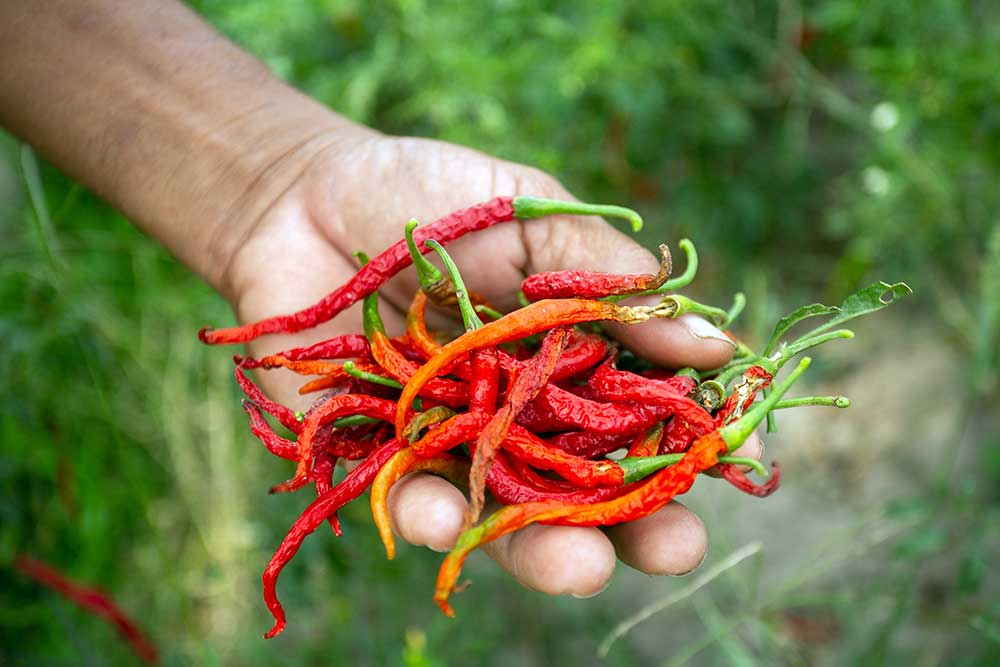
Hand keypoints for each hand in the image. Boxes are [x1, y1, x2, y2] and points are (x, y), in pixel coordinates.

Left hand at [223, 132, 761, 596]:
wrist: (307, 197)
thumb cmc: (433, 196)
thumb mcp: (534, 215)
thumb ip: (609, 279)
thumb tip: (714, 341)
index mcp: (574, 357)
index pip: (647, 415)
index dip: (692, 441)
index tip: (737, 457)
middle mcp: (523, 412)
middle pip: (588, 486)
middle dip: (636, 525)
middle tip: (676, 550)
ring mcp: (455, 440)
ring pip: (507, 512)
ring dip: (545, 549)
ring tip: (579, 567)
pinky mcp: (381, 455)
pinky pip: (410, 497)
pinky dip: (432, 513)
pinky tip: (447, 517)